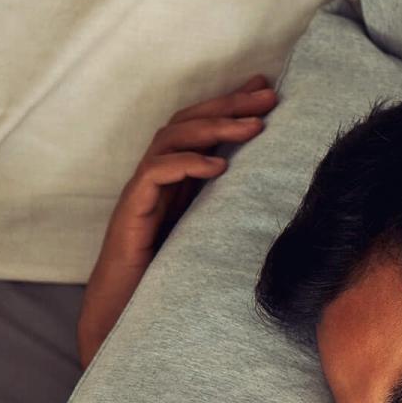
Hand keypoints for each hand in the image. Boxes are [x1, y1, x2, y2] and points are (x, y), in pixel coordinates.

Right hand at [78, 74, 278, 367]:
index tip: (267, 89)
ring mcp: (142, 191)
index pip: (201, 126)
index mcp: (176, 178)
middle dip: (229, 105)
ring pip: (171, 139)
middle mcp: (157, 177)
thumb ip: (231, 208)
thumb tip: (276, 193)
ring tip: (253, 127)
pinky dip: (186, 164)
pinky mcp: (131, 211)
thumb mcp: (210, 235)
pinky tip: (218, 166)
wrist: (125, 314)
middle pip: (188, 122)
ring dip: (214, 128)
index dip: (231, 104)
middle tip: (268, 96)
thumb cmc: (169, 277)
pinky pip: (155, 174)